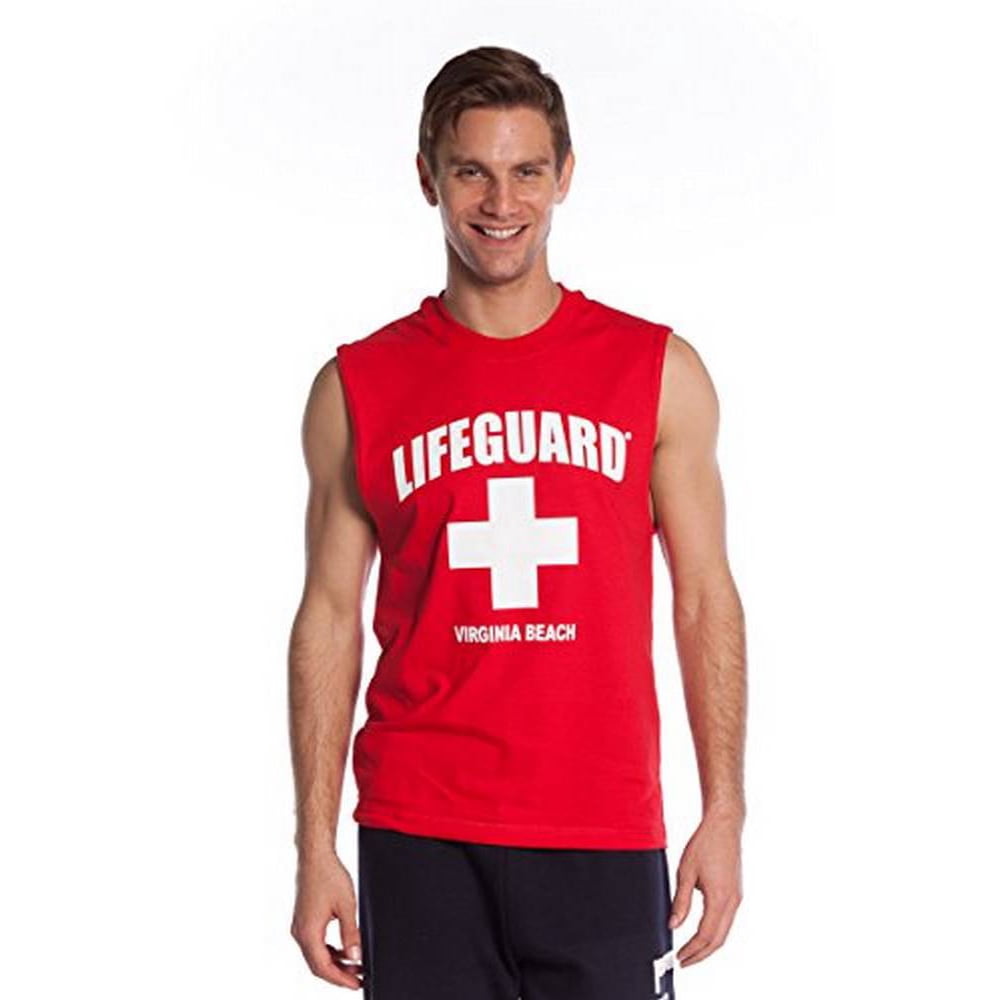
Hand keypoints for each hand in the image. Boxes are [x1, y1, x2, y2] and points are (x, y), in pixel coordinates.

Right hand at [290, 850, 364, 989]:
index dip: (340, 979)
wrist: (315, 856)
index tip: (356, 984)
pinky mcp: (303, 920)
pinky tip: (343, 951)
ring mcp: (300, 927)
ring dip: (334, 963)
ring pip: (315, 956)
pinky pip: (315, 944)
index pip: (323, 967)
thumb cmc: (329, 875)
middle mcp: (300, 932)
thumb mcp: (347, 905)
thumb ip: (351, 934)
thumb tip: (355, 957)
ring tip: (355, 966)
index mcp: (308, 932)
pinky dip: (329, 951)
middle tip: (358, 979)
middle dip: (338, 974)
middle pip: (317, 965)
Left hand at [668, 811, 742, 966]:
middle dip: (700, 954)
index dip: (692, 951)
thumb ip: (680, 902)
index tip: (679, 958)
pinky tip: (702, 933)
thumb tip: (673, 925)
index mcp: (720, 899)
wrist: (724, 825)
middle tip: (683, 961)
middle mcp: (732, 902)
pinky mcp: (736, 893)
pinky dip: (714, 933)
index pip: (706, 936)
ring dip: (708, 945)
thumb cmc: (705, 843)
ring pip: (724, 932)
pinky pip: (726, 921)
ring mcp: (736, 898)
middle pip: (718, 940)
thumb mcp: (686, 872)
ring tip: (690, 951)